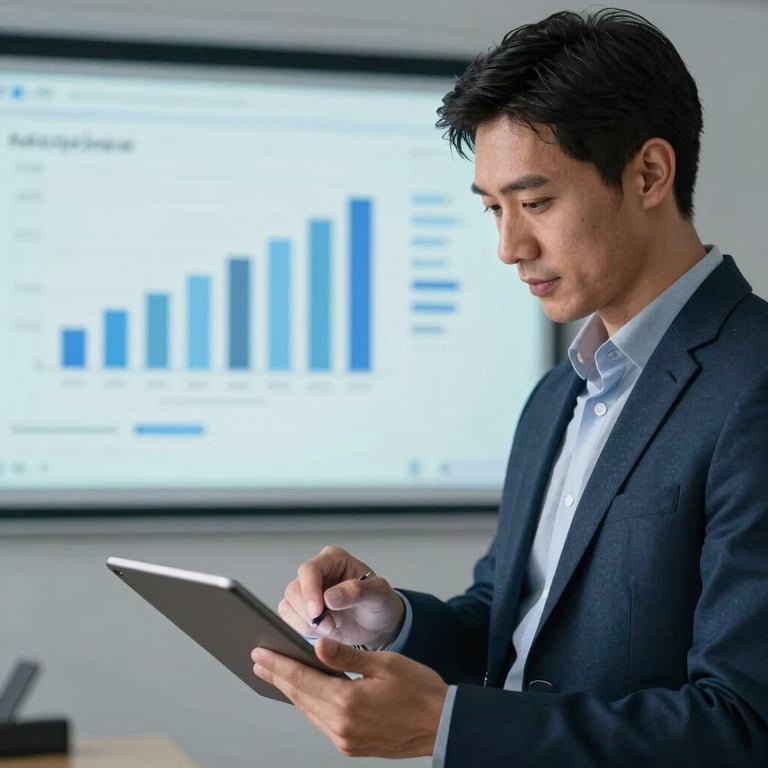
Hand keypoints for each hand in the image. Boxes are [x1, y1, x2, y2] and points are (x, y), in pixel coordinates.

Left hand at [251, 637, 447, 757]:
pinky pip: (321, 722)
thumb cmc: (420, 691)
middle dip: (278, 676)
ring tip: (276, 673)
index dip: (278, 664)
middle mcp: (342, 727)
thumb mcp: (385, 663)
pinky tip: (304, 692)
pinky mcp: (351, 746)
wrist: (443, 725)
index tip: (260, 652)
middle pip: (300, 696)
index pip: (302, 679)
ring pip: (309, 710)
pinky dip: (309, 703)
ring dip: (291, 691)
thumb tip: (315, 645)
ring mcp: (346, 740)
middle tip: (259, 660)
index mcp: (349, 703)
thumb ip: (346, 656)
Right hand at [279, 545, 404, 649]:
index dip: (310, 591)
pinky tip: (323, 631)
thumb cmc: (379, 603)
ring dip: (307, 623)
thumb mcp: (378, 594)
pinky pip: (289, 618)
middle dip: (310, 613)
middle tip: (332, 625)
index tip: (317, 612)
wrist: (379, 625)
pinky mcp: (301, 609)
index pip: (309, 570)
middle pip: (295, 589)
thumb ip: (357, 591)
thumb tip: (329, 597)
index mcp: (334, 559)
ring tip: (332, 627)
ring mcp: (307, 590)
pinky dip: (303, 629)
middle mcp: (317, 572)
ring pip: (289, 604)